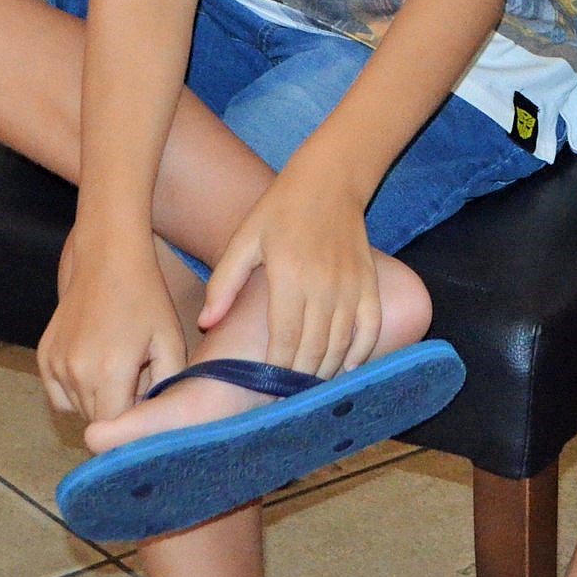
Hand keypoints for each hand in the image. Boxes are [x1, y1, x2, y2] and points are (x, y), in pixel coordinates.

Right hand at [38, 224, 184, 422]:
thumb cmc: (146, 298)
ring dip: (97, 401)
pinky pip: (59, 395)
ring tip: (117, 369)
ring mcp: (55, 365)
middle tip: (135, 382)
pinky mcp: (43, 357)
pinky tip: (94, 367)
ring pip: (77, 410)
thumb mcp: (171, 341)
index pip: (116, 428)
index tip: (145, 406)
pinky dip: (75, 392)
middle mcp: (76, 372)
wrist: (108, 259)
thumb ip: (167, 386)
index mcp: (110, 371)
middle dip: (118, 412)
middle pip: (96, 421)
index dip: (133, 423)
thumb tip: (155, 421)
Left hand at [201, 157, 379, 377]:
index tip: (262, 390)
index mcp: (289, 276)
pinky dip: (362, 352)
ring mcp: (351, 284)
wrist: (330, 180)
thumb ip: (224, 282)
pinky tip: (347, 367)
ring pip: (341, 344)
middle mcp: (324, 284)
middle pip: (313, 348)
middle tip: (282, 397)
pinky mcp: (369, 281)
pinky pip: (370, 326)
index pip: (284, 340)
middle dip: (297, 377)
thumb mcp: (244, 239)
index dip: (275, 371)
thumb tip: (206, 323)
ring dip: (325, 371)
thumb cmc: (280, 209)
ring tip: (307, 387)